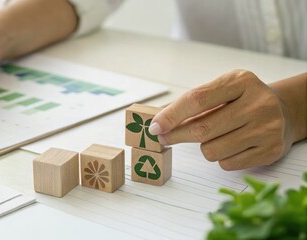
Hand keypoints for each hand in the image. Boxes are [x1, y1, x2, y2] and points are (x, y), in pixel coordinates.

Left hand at [148, 70, 298, 169]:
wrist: (283, 112)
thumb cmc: (243, 100)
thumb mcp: (222, 89)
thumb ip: (192, 102)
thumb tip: (159, 120)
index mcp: (241, 81)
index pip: (197, 99)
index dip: (172, 115)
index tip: (155, 126)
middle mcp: (258, 103)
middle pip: (202, 128)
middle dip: (177, 135)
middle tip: (164, 137)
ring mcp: (267, 128)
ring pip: (211, 150)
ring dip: (203, 147)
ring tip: (214, 136)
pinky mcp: (270, 151)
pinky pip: (226, 163)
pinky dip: (220, 157)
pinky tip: (230, 145)